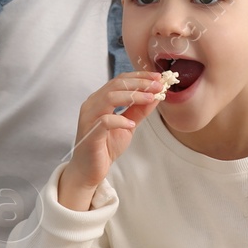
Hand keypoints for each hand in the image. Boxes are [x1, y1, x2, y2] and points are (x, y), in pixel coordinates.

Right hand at [58, 71, 166, 208]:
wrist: (90, 170)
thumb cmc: (106, 146)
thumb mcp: (128, 125)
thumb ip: (139, 110)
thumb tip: (156, 95)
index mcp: (100, 99)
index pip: (120, 80)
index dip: (140, 77)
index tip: (158, 78)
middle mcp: (92, 104)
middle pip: (116, 85)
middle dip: (140, 83)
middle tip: (158, 86)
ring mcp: (89, 118)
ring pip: (109, 97)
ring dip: (133, 96)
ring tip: (150, 98)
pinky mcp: (90, 133)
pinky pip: (104, 121)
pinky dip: (120, 120)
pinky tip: (131, 125)